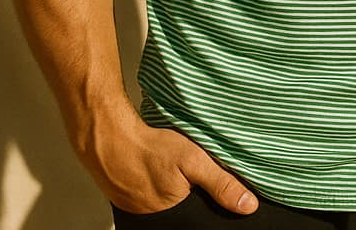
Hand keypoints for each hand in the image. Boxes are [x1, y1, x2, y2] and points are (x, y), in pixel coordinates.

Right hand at [76, 109, 258, 215]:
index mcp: (173, 216)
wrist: (108, 137)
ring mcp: (138, 211)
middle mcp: (154, 218)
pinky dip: (154, 183)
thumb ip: (221, 183)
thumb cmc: (149, 147)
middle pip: (183, 210)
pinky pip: (148, 196)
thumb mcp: (193, 160)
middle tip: (180, 172)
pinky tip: (154, 168)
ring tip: (167, 169)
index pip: (198, 218)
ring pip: (166, 203)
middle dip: (189, 194)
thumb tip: (248, 205)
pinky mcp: (126, 200)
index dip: (205, 203)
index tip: (200, 185)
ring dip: (171, 188)